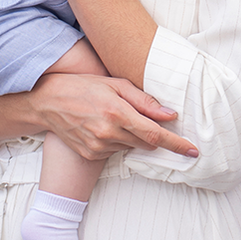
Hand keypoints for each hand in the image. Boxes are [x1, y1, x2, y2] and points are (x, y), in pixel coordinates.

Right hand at [30, 72, 198, 163]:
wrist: (48, 101)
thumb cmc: (84, 86)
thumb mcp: (116, 84)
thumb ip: (145, 101)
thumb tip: (171, 115)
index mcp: (117, 113)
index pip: (155, 135)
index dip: (176, 144)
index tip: (193, 151)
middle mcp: (108, 133)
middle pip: (146, 144)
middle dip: (156, 137)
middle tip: (152, 124)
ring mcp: (97, 147)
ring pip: (131, 147)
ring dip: (133, 136)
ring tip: (115, 116)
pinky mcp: (90, 155)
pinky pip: (115, 151)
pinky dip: (118, 140)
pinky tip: (104, 125)